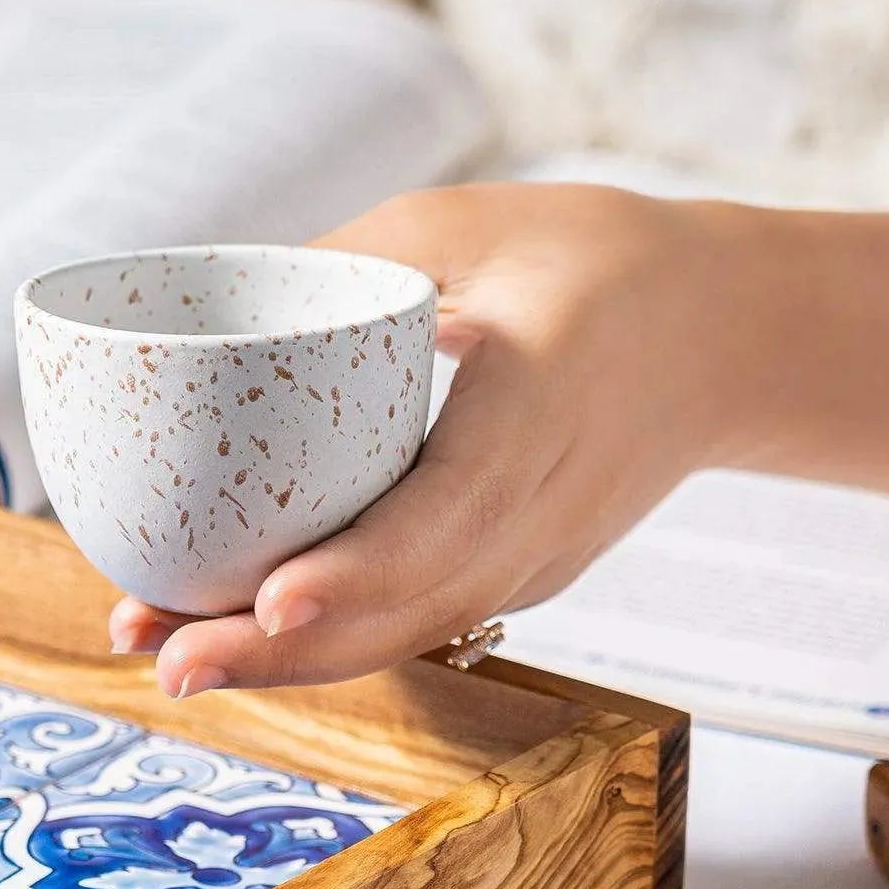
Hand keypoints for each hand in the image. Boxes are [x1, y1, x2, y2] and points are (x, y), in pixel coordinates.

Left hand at [109, 183, 773, 693]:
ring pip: (404, 636)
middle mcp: (542, 511)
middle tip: (165, 661)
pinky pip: (415, 623)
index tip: (271, 602)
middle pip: (406, 611)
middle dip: (280, 652)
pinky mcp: (515, 578)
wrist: (723, 336)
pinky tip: (239, 641)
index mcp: (542, 409)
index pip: (451, 515)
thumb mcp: (467, 224)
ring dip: (285, 665)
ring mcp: (533, 561)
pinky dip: (329, 644)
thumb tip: (203, 317)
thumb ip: (342, 265)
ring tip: (170, 663)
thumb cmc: (596, 260)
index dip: (357, 572)